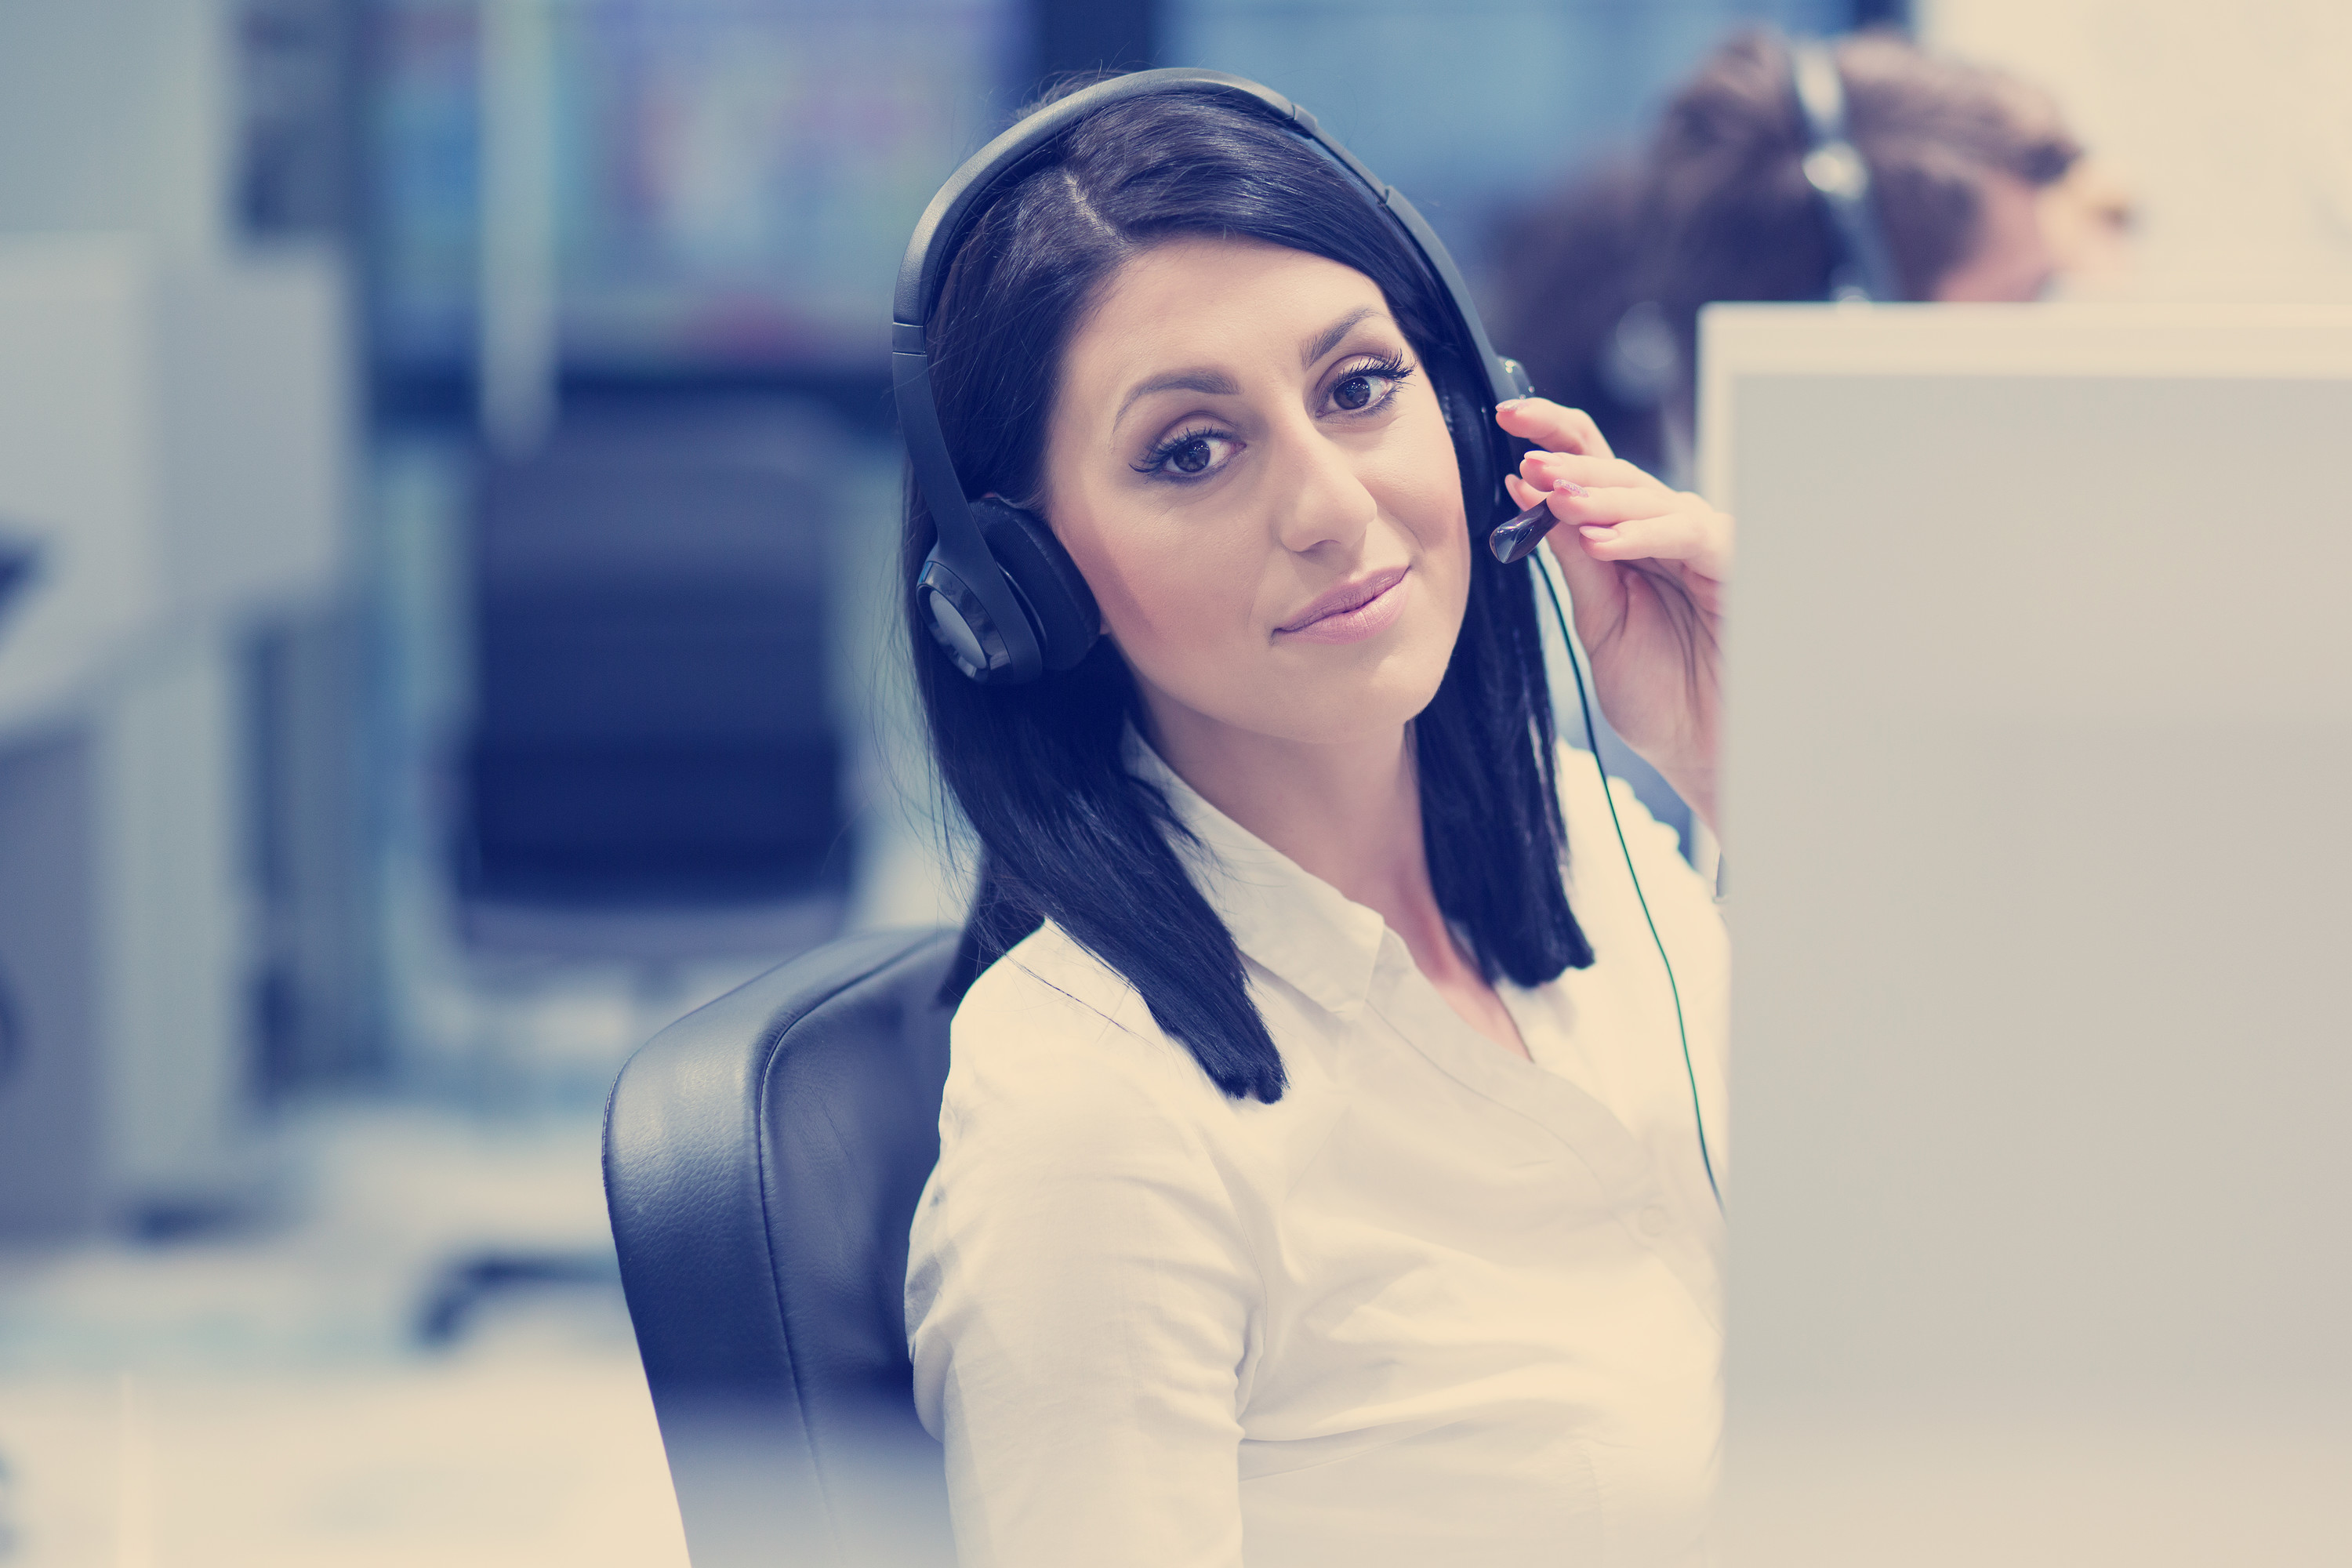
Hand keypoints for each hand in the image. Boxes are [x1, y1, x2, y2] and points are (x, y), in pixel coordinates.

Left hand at [1495, 398, 1730, 833]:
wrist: (1700, 749)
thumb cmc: (1656, 691)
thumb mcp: (1599, 618)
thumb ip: (1574, 558)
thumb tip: (1531, 493)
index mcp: (1630, 538)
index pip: (1590, 471)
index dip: (1552, 438)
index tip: (1505, 416)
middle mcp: (1667, 531)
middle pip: (1618, 472)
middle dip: (1569, 458)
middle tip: (1526, 451)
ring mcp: (1702, 545)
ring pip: (1649, 497)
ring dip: (1598, 493)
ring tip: (1554, 493)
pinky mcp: (1733, 567)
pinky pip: (1687, 534)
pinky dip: (1641, 533)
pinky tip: (1600, 539)